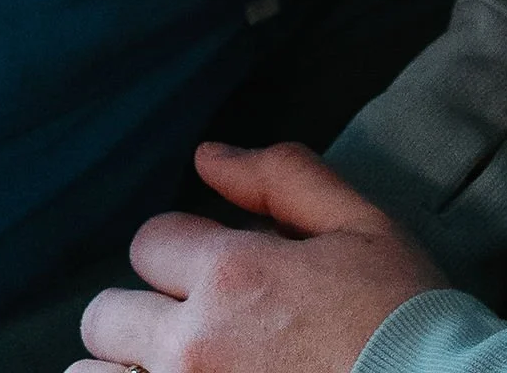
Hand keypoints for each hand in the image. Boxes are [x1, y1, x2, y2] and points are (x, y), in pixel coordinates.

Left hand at [74, 143, 442, 372]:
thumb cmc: (401, 317)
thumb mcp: (360, 223)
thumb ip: (280, 178)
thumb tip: (207, 155)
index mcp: (231, 275)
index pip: (149, 242)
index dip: (183, 249)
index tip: (218, 270)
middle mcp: (191, 347)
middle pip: (105, 316)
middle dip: (141, 311)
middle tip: (190, 326)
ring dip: (124, 370)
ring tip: (174, 371)